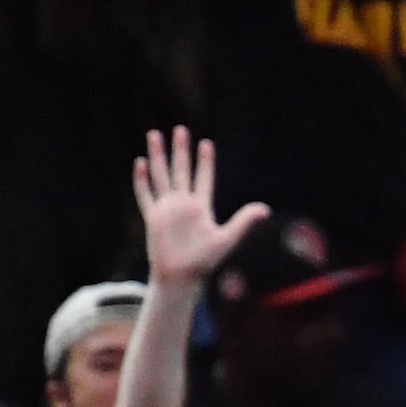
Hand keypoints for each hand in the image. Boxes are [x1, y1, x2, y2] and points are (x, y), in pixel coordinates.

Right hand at [133, 126, 267, 290]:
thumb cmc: (205, 262)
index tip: (206, 144)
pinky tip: (140, 163)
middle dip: (181, 150)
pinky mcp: (153, 217)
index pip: (204, 178)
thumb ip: (244, 222)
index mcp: (201, 207)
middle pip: (181, 170)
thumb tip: (266, 209)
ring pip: (161, 175)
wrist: (182, 277)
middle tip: (180, 129)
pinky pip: (146, 194)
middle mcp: (183, 204)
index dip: (205, 161)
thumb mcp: (227, 239)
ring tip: (154, 135)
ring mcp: (167, 209)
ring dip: (158, 156)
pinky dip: (142, 180)